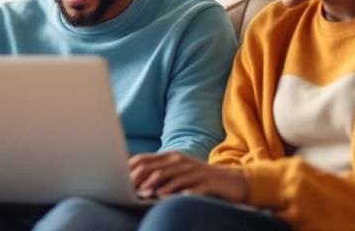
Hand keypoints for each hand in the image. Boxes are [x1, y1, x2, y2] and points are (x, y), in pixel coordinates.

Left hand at [128, 151, 248, 202]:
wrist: (232, 181)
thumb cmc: (199, 178)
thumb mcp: (178, 172)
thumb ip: (159, 172)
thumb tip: (135, 179)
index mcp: (172, 157)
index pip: (147, 159)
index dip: (133, 168)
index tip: (122, 178)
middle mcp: (182, 161)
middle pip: (158, 168)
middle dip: (143, 177)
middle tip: (132, 187)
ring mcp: (195, 171)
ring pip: (173, 177)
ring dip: (159, 185)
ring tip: (148, 193)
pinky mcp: (207, 182)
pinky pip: (193, 187)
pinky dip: (181, 192)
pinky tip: (173, 198)